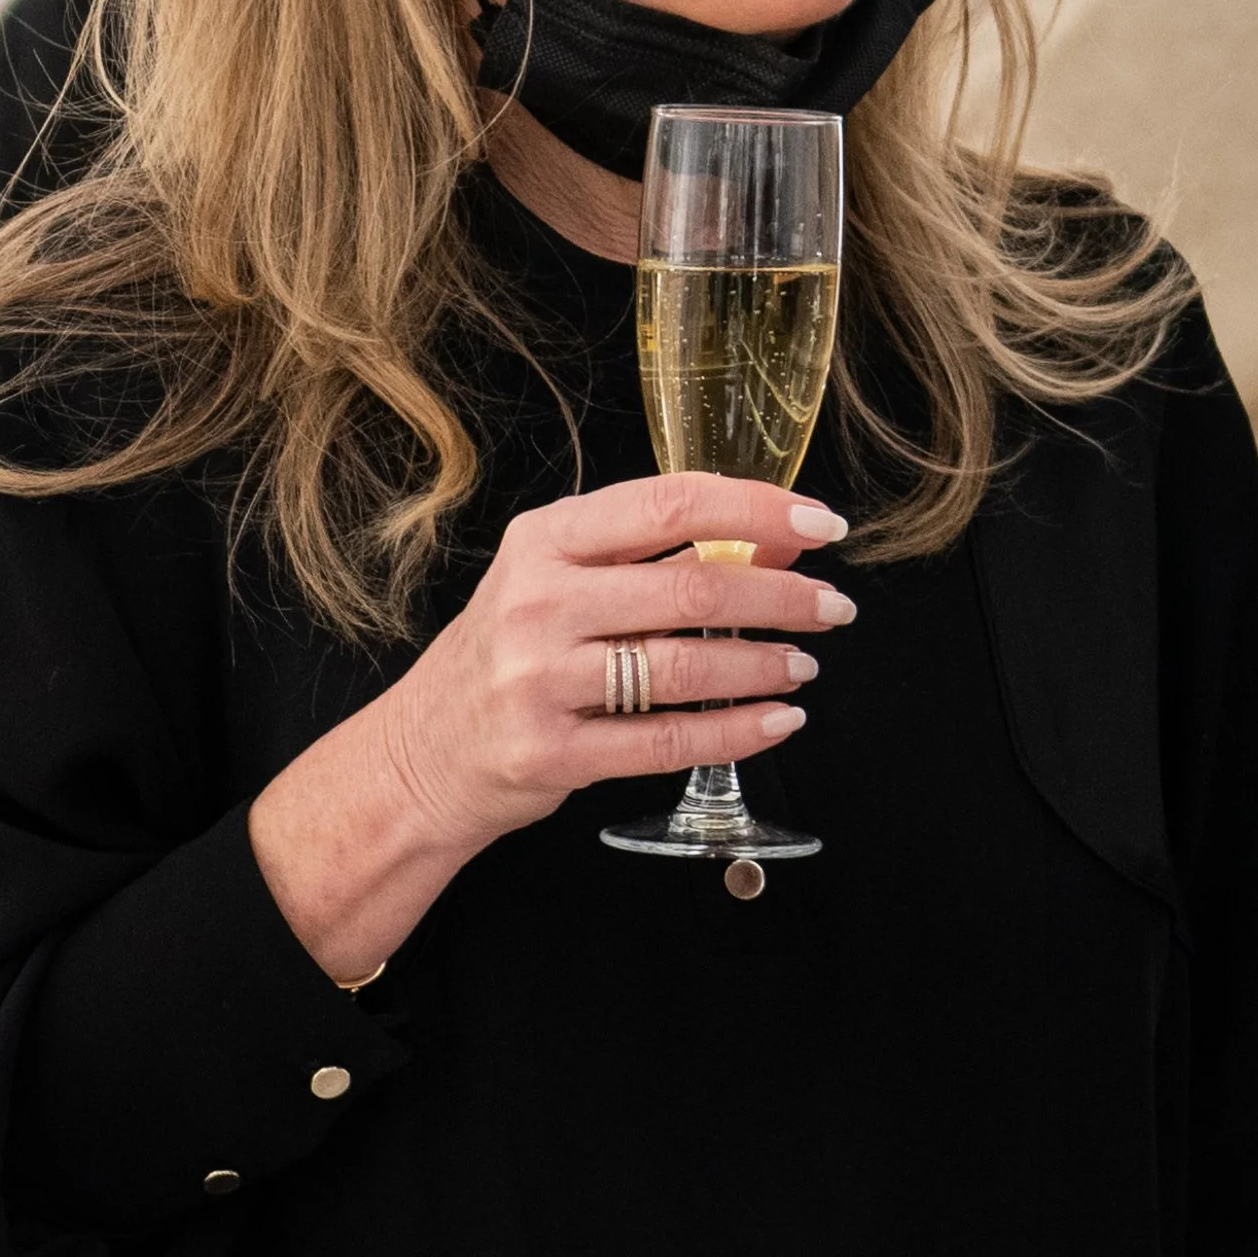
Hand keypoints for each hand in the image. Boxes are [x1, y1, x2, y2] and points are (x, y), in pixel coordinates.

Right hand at [248, 473, 851, 982]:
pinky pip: (667, 740)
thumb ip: (657, 559)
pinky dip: (736, 731)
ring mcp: (541, 680)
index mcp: (545, 540)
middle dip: (782, 598)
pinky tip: (777, 720)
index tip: (820, 524)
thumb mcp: (562, 583)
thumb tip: (777, 546)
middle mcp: (538, 602)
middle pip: (691, 588)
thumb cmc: (508, 655)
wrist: (423, 753)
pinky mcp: (553, 752)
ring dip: (764, 665)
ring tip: (805, 663)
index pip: (670, 504)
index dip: (758, 511)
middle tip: (833, 605)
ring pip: (685, 667)